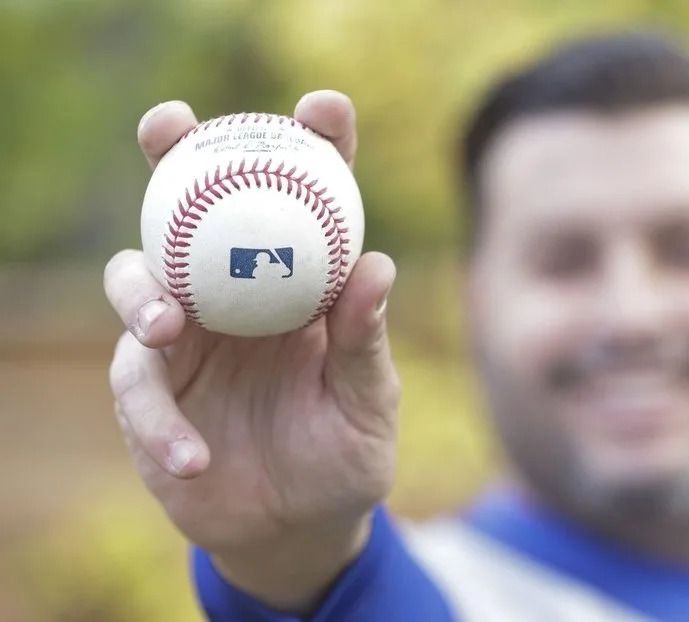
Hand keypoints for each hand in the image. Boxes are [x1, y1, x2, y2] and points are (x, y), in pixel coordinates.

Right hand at [104, 92, 399, 611]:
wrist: (301, 524)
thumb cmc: (343, 452)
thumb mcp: (368, 398)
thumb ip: (364, 339)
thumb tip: (378, 264)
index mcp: (293, 286)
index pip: (298, 202)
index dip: (308, 146)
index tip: (323, 108)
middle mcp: (232, 297)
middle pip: (192, 212)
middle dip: (175, 160)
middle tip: (170, 126)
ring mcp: (186, 341)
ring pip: (138, 283)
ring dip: (141, 291)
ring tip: (167, 323)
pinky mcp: (152, 394)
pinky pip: (139, 391)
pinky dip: (159, 419)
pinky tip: (197, 456)